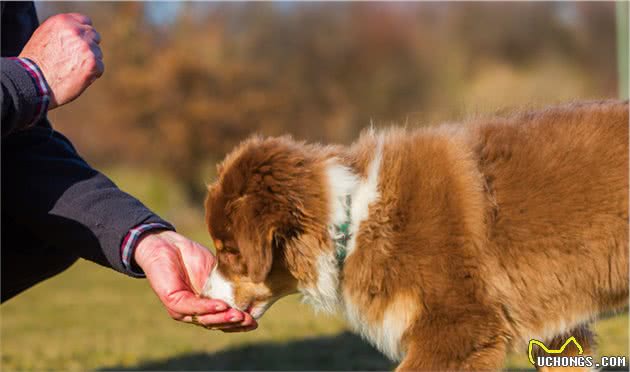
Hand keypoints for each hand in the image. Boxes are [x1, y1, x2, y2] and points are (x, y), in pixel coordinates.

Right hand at [19, 13, 103, 109]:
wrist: (33, 82)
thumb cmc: (36, 62)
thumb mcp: (44, 36)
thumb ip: (63, 31)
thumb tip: (78, 30)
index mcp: (63, 21)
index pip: (85, 21)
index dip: (83, 33)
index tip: (79, 43)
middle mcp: (76, 31)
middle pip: (94, 36)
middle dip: (88, 47)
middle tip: (74, 59)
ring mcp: (86, 47)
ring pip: (97, 53)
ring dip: (89, 61)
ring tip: (71, 69)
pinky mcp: (93, 63)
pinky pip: (100, 67)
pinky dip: (92, 74)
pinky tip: (77, 77)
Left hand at [134, 230, 257, 331]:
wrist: (167, 244)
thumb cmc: (190, 257)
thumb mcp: (216, 273)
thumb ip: (228, 284)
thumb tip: (252, 291)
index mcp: (205, 307)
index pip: (223, 321)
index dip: (238, 324)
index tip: (255, 322)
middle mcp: (193, 313)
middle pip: (216, 324)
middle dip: (234, 324)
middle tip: (250, 321)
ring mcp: (182, 310)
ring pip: (205, 319)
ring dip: (223, 318)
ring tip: (239, 315)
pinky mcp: (172, 301)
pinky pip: (192, 307)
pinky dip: (207, 307)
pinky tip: (221, 306)